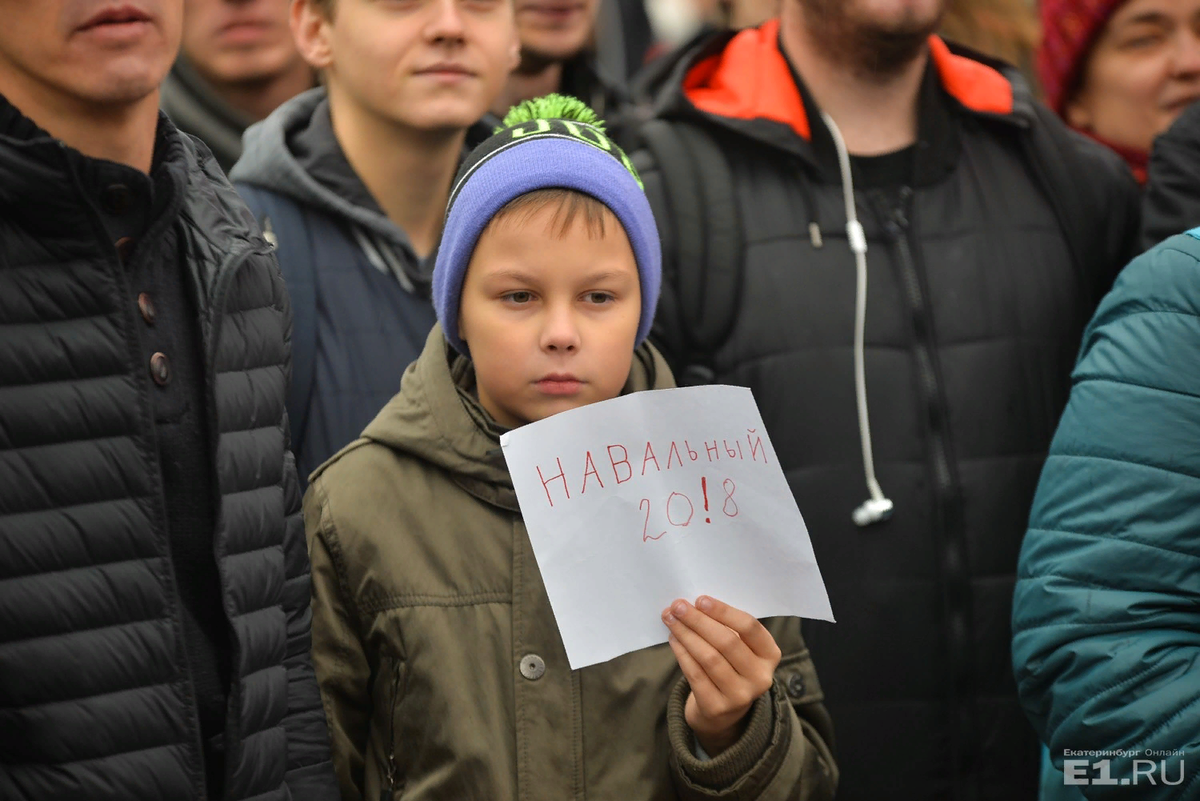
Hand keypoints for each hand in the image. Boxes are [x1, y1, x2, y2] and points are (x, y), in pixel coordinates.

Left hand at [661, 596, 781, 755]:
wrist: (724, 712)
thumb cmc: (731, 666)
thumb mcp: (741, 648)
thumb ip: (726, 627)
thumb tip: (693, 606)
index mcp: (770, 655)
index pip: (750, 628)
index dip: (724, 612)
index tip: (700, 600)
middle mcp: (760, 677)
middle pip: (727, 642)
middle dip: (698, 621)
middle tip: (678, 606)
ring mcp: (740, 696)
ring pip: (709, 657)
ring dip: (686, 634)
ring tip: (671, 619)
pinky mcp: (717, 707)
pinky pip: (695, 674)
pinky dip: (682, 653)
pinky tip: (673, 639)